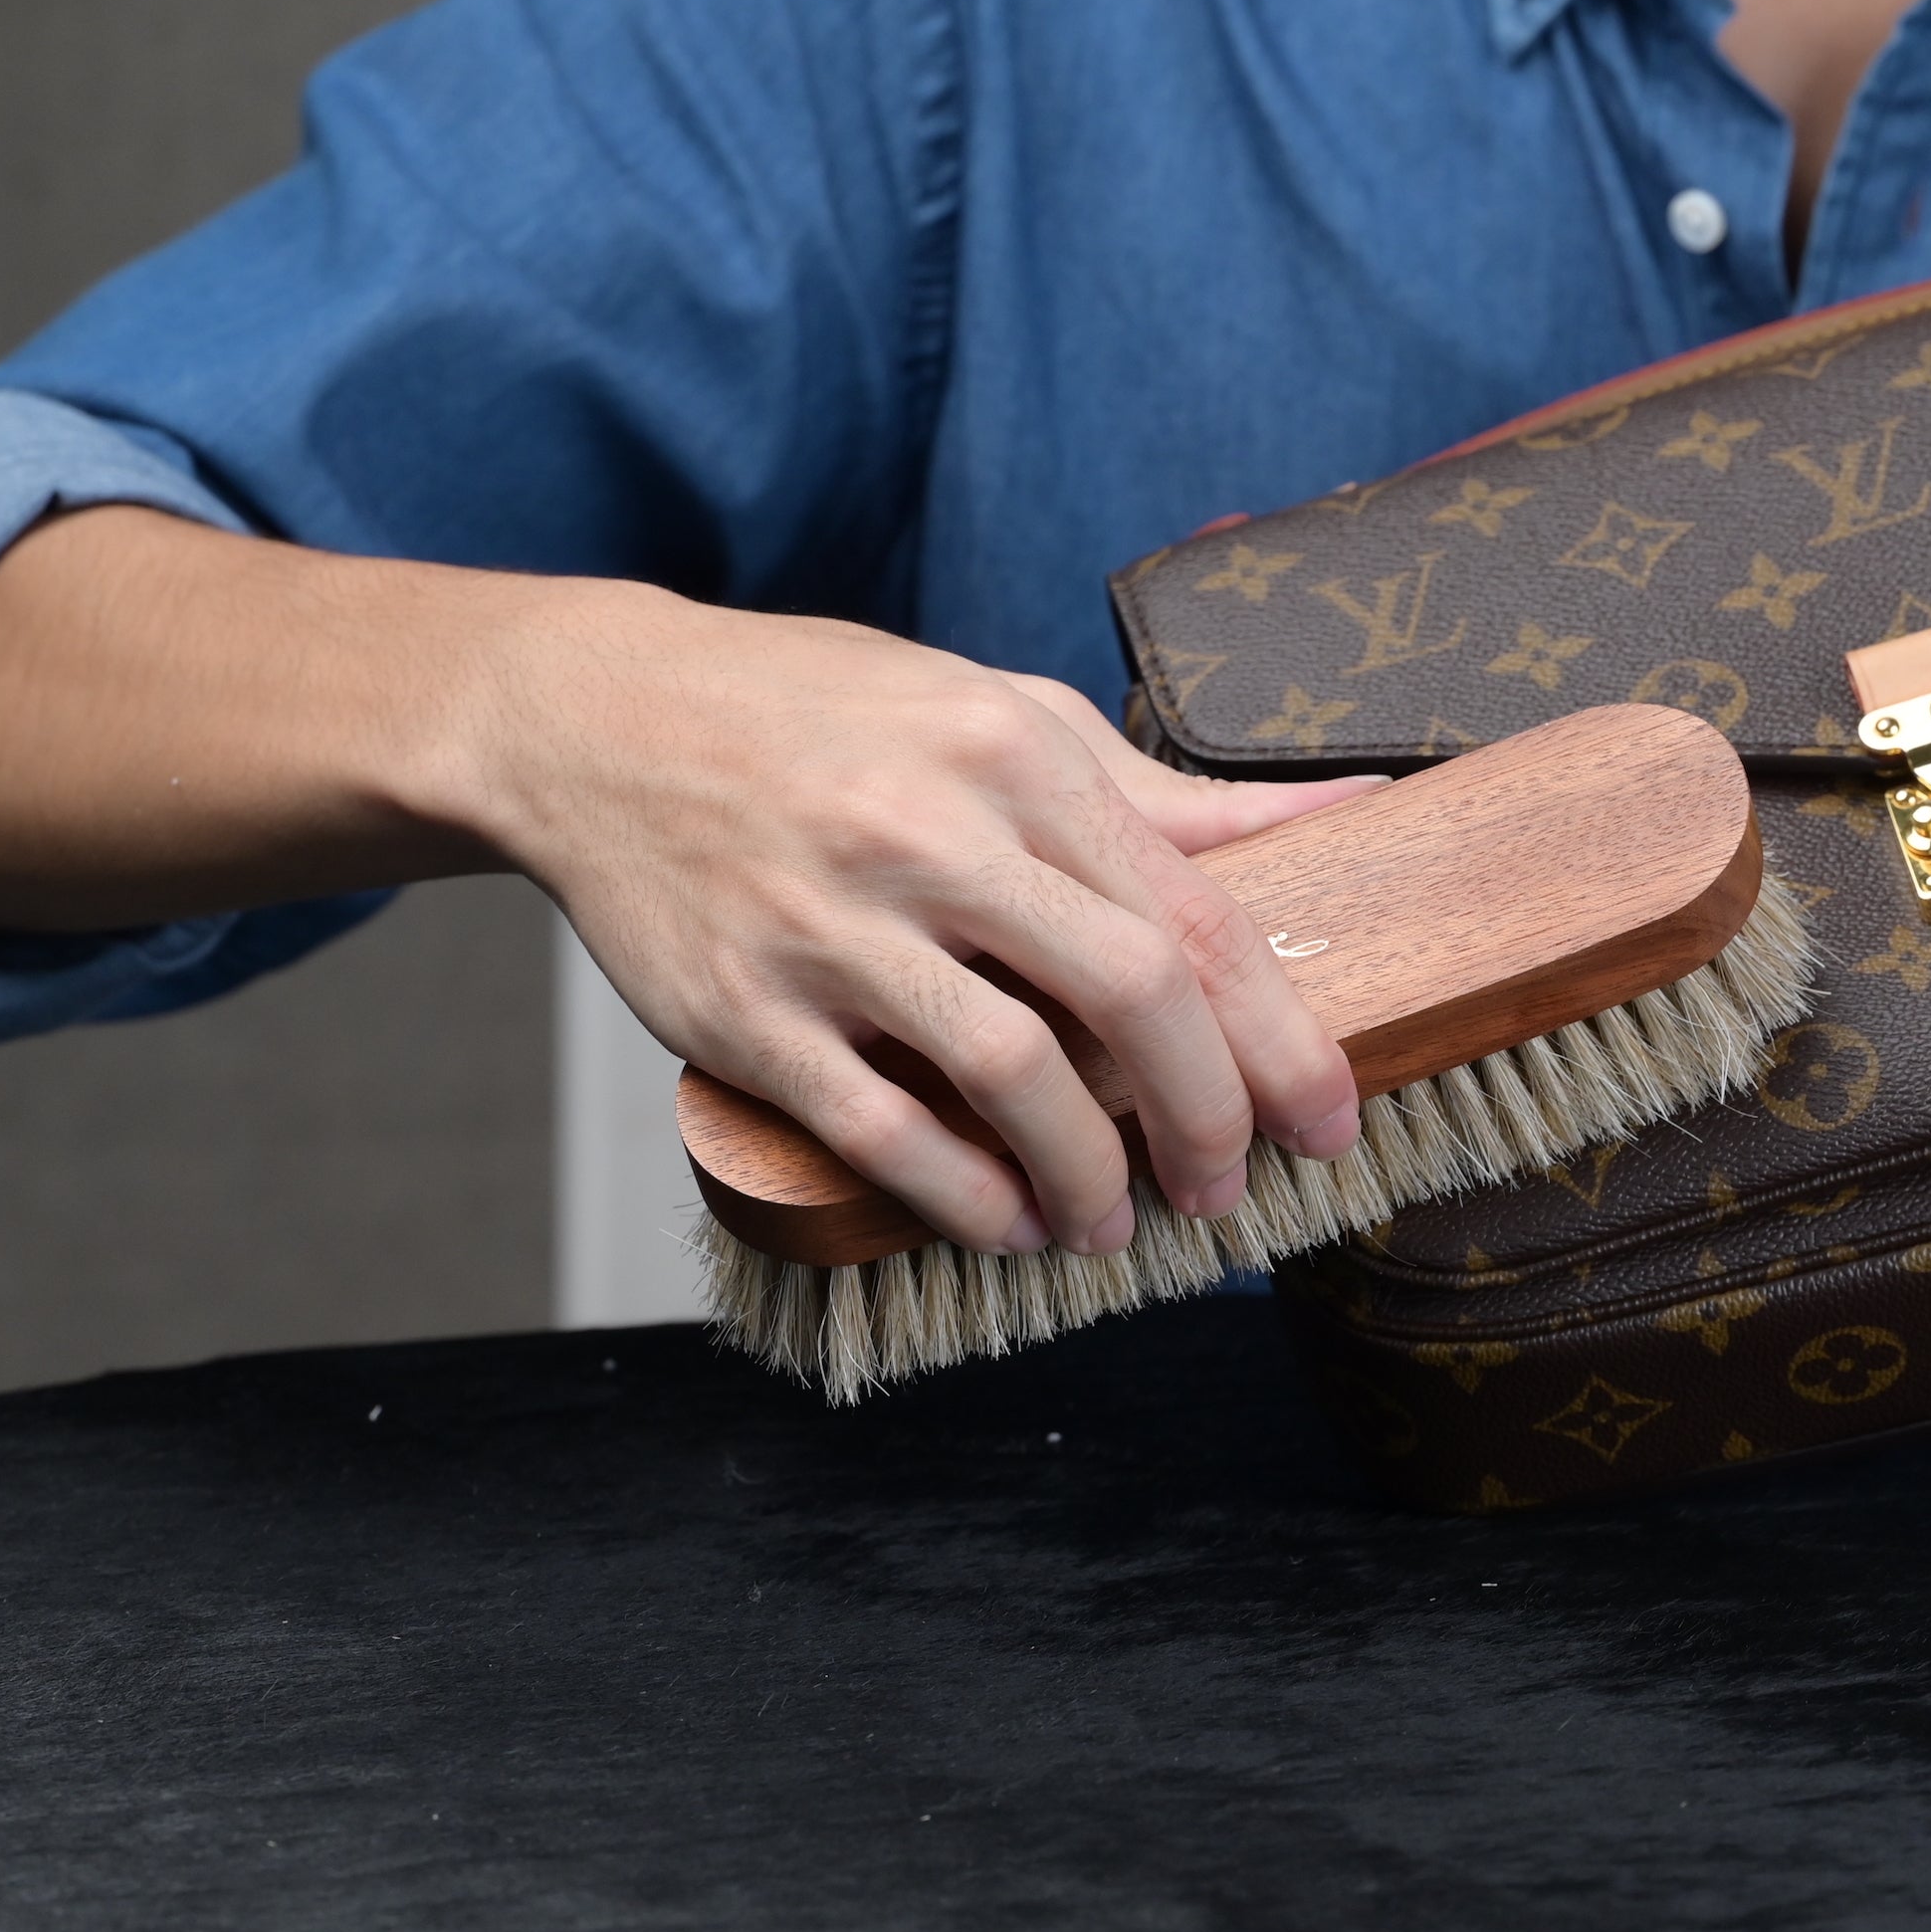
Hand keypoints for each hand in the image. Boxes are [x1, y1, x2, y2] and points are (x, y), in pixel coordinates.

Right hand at [467, 597, 1376, 1258]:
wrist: (590, 719)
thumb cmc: (816, 715)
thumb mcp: (994, 710)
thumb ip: (1157, 790)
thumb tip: (1341, 814)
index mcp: (1012, 754)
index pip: (1192, 916)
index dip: (1279, 1038)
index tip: (1327, 1119)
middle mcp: (930, 832)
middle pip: (1130, 996)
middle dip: (1206, 1118)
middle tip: (1226, 1190)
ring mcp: (832, 925)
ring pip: (1012, 1076)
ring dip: (1088, 1174)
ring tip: (1108, 1220)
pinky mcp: (746, 1008)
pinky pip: (880, 1129)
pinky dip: (961, 1195)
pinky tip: (1005, 1221)